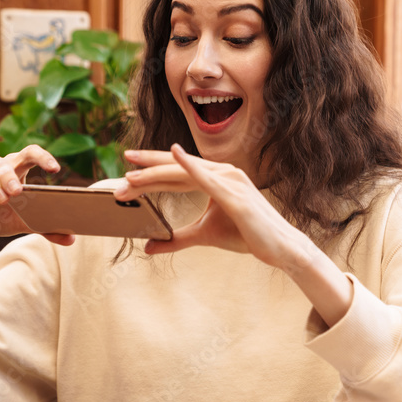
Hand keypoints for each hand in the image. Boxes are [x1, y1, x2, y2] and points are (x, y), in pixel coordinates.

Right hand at [0, 146, 74, 246]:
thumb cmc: (0, 219)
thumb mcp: (26, 224)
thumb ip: (48, 228)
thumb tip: (72, 239)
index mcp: (15, 168)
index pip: (29, 153)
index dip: (43, 157)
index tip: (55, 169)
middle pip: (3, 160)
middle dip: (9, 175)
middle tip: (17, 192)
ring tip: (3, 201)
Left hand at [116, 145, 314, 271]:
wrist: (279, 247)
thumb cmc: (246, 235)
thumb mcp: (204, 235)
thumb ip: (176, 239)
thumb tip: (148, 246)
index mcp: (215, 178)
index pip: (176, 171)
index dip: (151, 170)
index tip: (127, 170)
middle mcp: (222, 173)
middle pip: (176, 167)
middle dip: (147, 168)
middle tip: (122, 165)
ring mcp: (230, 180)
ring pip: (185, 172)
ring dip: (156, 173)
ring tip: (131, 176)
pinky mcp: (236, 194)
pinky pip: (208, 178)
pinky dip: (190, 165)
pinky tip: (175, 154)